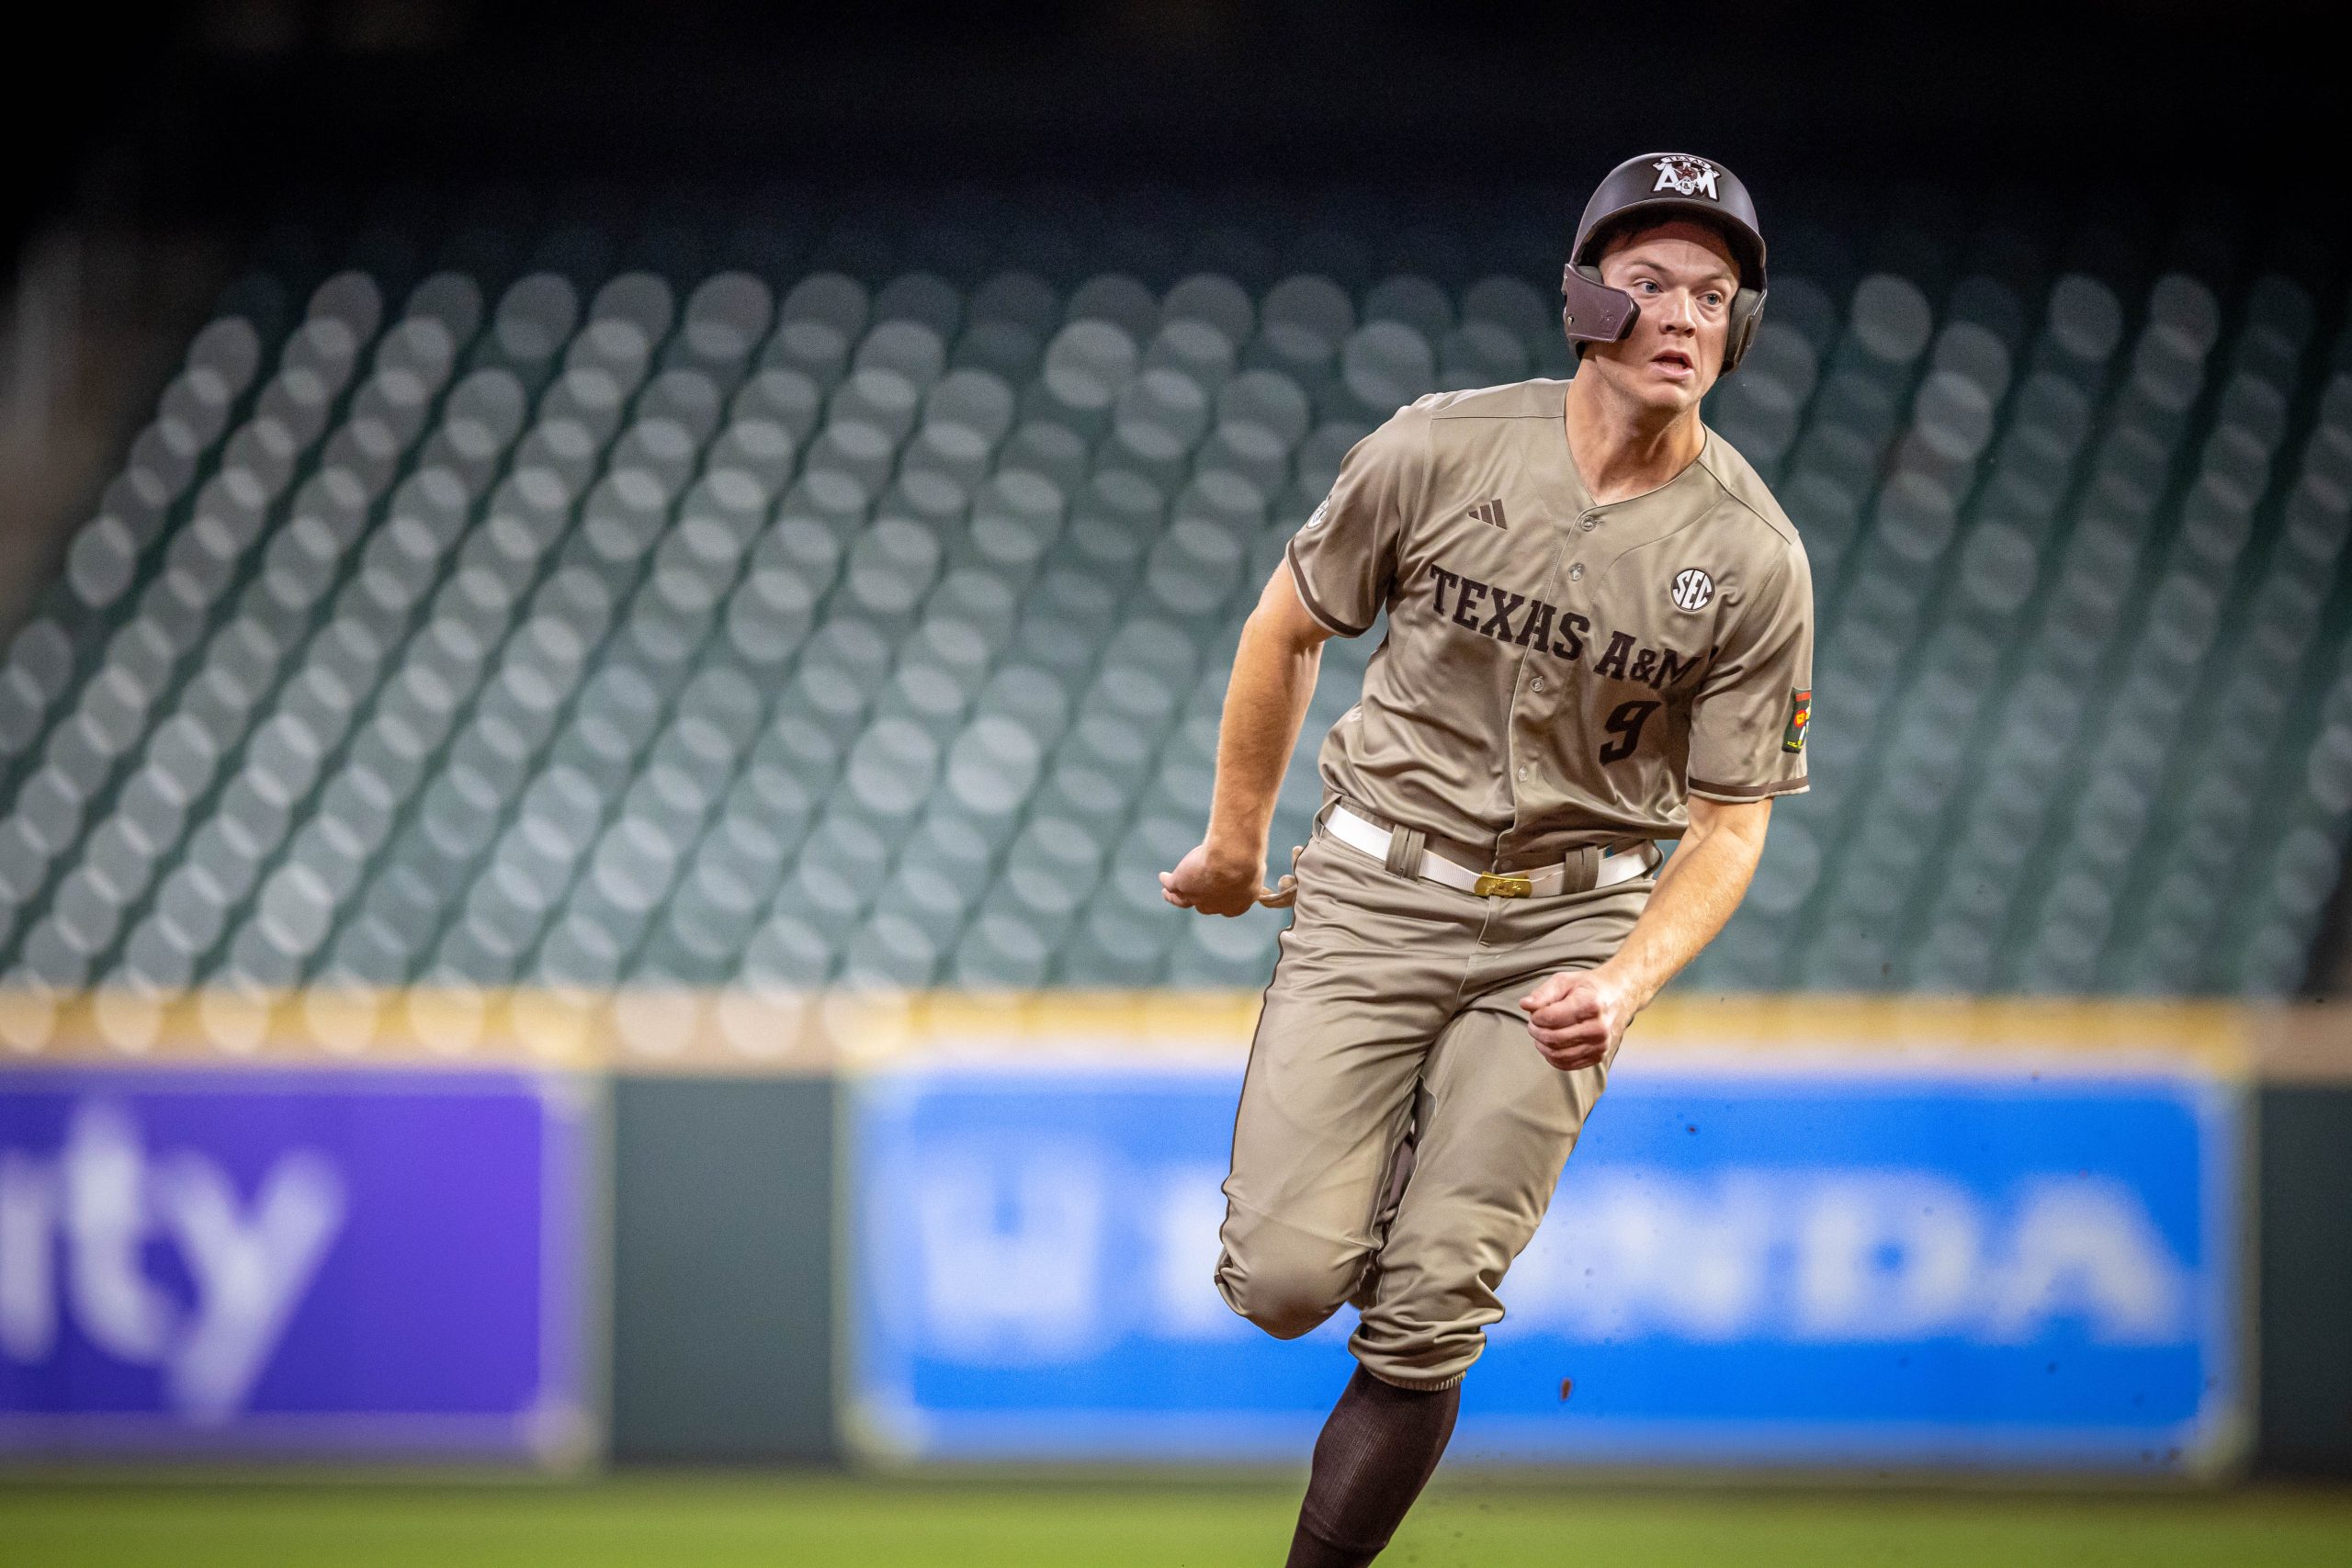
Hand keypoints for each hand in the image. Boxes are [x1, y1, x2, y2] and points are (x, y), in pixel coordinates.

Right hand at [1160, 840, 1275, 917]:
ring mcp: (1195, 896)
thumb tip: (1254, 863)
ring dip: (1175, 896)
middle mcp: (1214, 906)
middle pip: (1204, 905)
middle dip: (1200, 900)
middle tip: (1196, 894)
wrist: (1232, 861)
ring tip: (1168, 893)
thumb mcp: (1255, 867)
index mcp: (1235, 906)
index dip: (1222, 898)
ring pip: (1182, 899)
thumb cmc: (1248, 862)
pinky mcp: (1181, 884)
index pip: (1226, 906)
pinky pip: (1170, 885)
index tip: (1222, 890)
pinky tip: (1163, 877)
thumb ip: (1251, 870)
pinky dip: (1166, 881)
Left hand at [1517, 966, 1638, 1071]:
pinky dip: (1552, 1057)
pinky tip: (1550, 1044)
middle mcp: (1598, 1028)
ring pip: (1558, 1054)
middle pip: (1553, 1038)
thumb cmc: (1587, 987)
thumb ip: (1543, 993)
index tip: (1535, 1011)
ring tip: (1540, 1032)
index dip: (1535, 1016)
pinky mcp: (1598, 1056)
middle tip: (1533, 1023)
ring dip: (1542, 1045)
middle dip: (1536, 1031)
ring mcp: (1600, 1044)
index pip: (1550, 1018)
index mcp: (1590, 1005)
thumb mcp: (1565, 981)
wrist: (1618, 996)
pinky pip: (1566, 1064)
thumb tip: (1525, 1005)